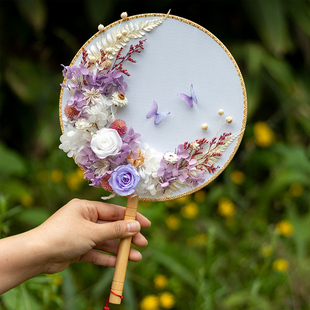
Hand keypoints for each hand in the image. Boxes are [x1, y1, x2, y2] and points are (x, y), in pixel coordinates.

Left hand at [35, 198, 150, 273]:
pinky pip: (96, 252)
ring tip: (136, 257)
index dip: (130, 218)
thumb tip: (135, 226)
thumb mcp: (93, 232)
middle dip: (127, 236)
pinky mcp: (78, 249)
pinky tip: (119, 263)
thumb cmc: (64, 236)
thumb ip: (115, 230)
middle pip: (111, 227)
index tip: (145, 224)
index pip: (114, 211)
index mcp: (86, 208)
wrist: (36, 255)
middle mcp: (84, 219)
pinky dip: (107, 257)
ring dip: (119, 249)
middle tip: (143, 243)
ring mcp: (81, 234)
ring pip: (105, 241)